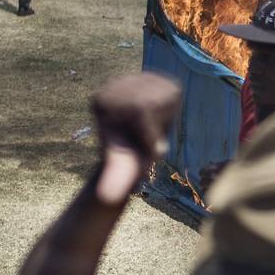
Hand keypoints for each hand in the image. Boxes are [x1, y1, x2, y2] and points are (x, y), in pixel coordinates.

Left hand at [89, 74, 181, 206]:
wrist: (129, 157)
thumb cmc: (125, 166)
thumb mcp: (122, 173)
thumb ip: (116, 180)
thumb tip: (108, 197)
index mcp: (101, 101)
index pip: (141, 110)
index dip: (150, 134)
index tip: (140, 145)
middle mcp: (113, 84)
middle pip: (155, 101)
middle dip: (157, 126)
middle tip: (146, 138)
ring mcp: (130, 77)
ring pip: (168, 93)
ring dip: (166, 117)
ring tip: (151, 129)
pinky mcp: (147, 76)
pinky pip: (173, 88)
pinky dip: (173, 107)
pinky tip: (158, 117)